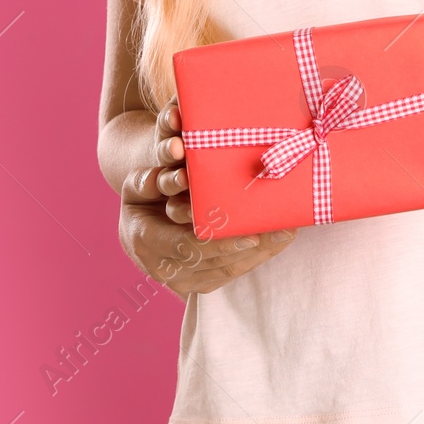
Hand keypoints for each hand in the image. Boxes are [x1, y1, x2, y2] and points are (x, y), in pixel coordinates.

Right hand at [117, 101, 296, 296]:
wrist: (137, 220)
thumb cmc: (146, 190)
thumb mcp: (142, 178)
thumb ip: (155, 169)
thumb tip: (176, 138)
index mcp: (142, 237)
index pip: (187, 244)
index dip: (219, 242)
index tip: (251, 234)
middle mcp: (158, 266)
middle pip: (211, 261)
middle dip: (249, 248)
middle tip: (283, 231)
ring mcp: (174, 280)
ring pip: (222, 272)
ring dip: (257, 255)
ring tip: (286, 235)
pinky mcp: (191, 285)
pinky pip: (225, 276)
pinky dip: (251, 261)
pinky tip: (276, 244)